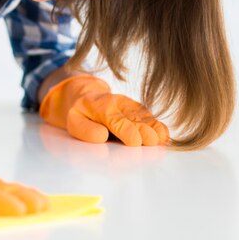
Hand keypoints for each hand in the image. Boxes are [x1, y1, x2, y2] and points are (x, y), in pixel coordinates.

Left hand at [39, 75, 169, 145]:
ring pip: (144, 117)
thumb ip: (86, 130)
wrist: (89, 96)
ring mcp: (130, 105)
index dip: (127, 131)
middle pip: (134, 119)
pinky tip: (164, 136)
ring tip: (161, 139)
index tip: (135, 142)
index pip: (117, 121)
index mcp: (102, 107)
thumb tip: (102, 136)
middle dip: (143, 130)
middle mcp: (119, 104)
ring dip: (154, 128)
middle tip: (151, 142)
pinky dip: (157, 125)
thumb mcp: (74, 121)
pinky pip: (149, 116)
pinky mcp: (137, 109)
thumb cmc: (82, 113)